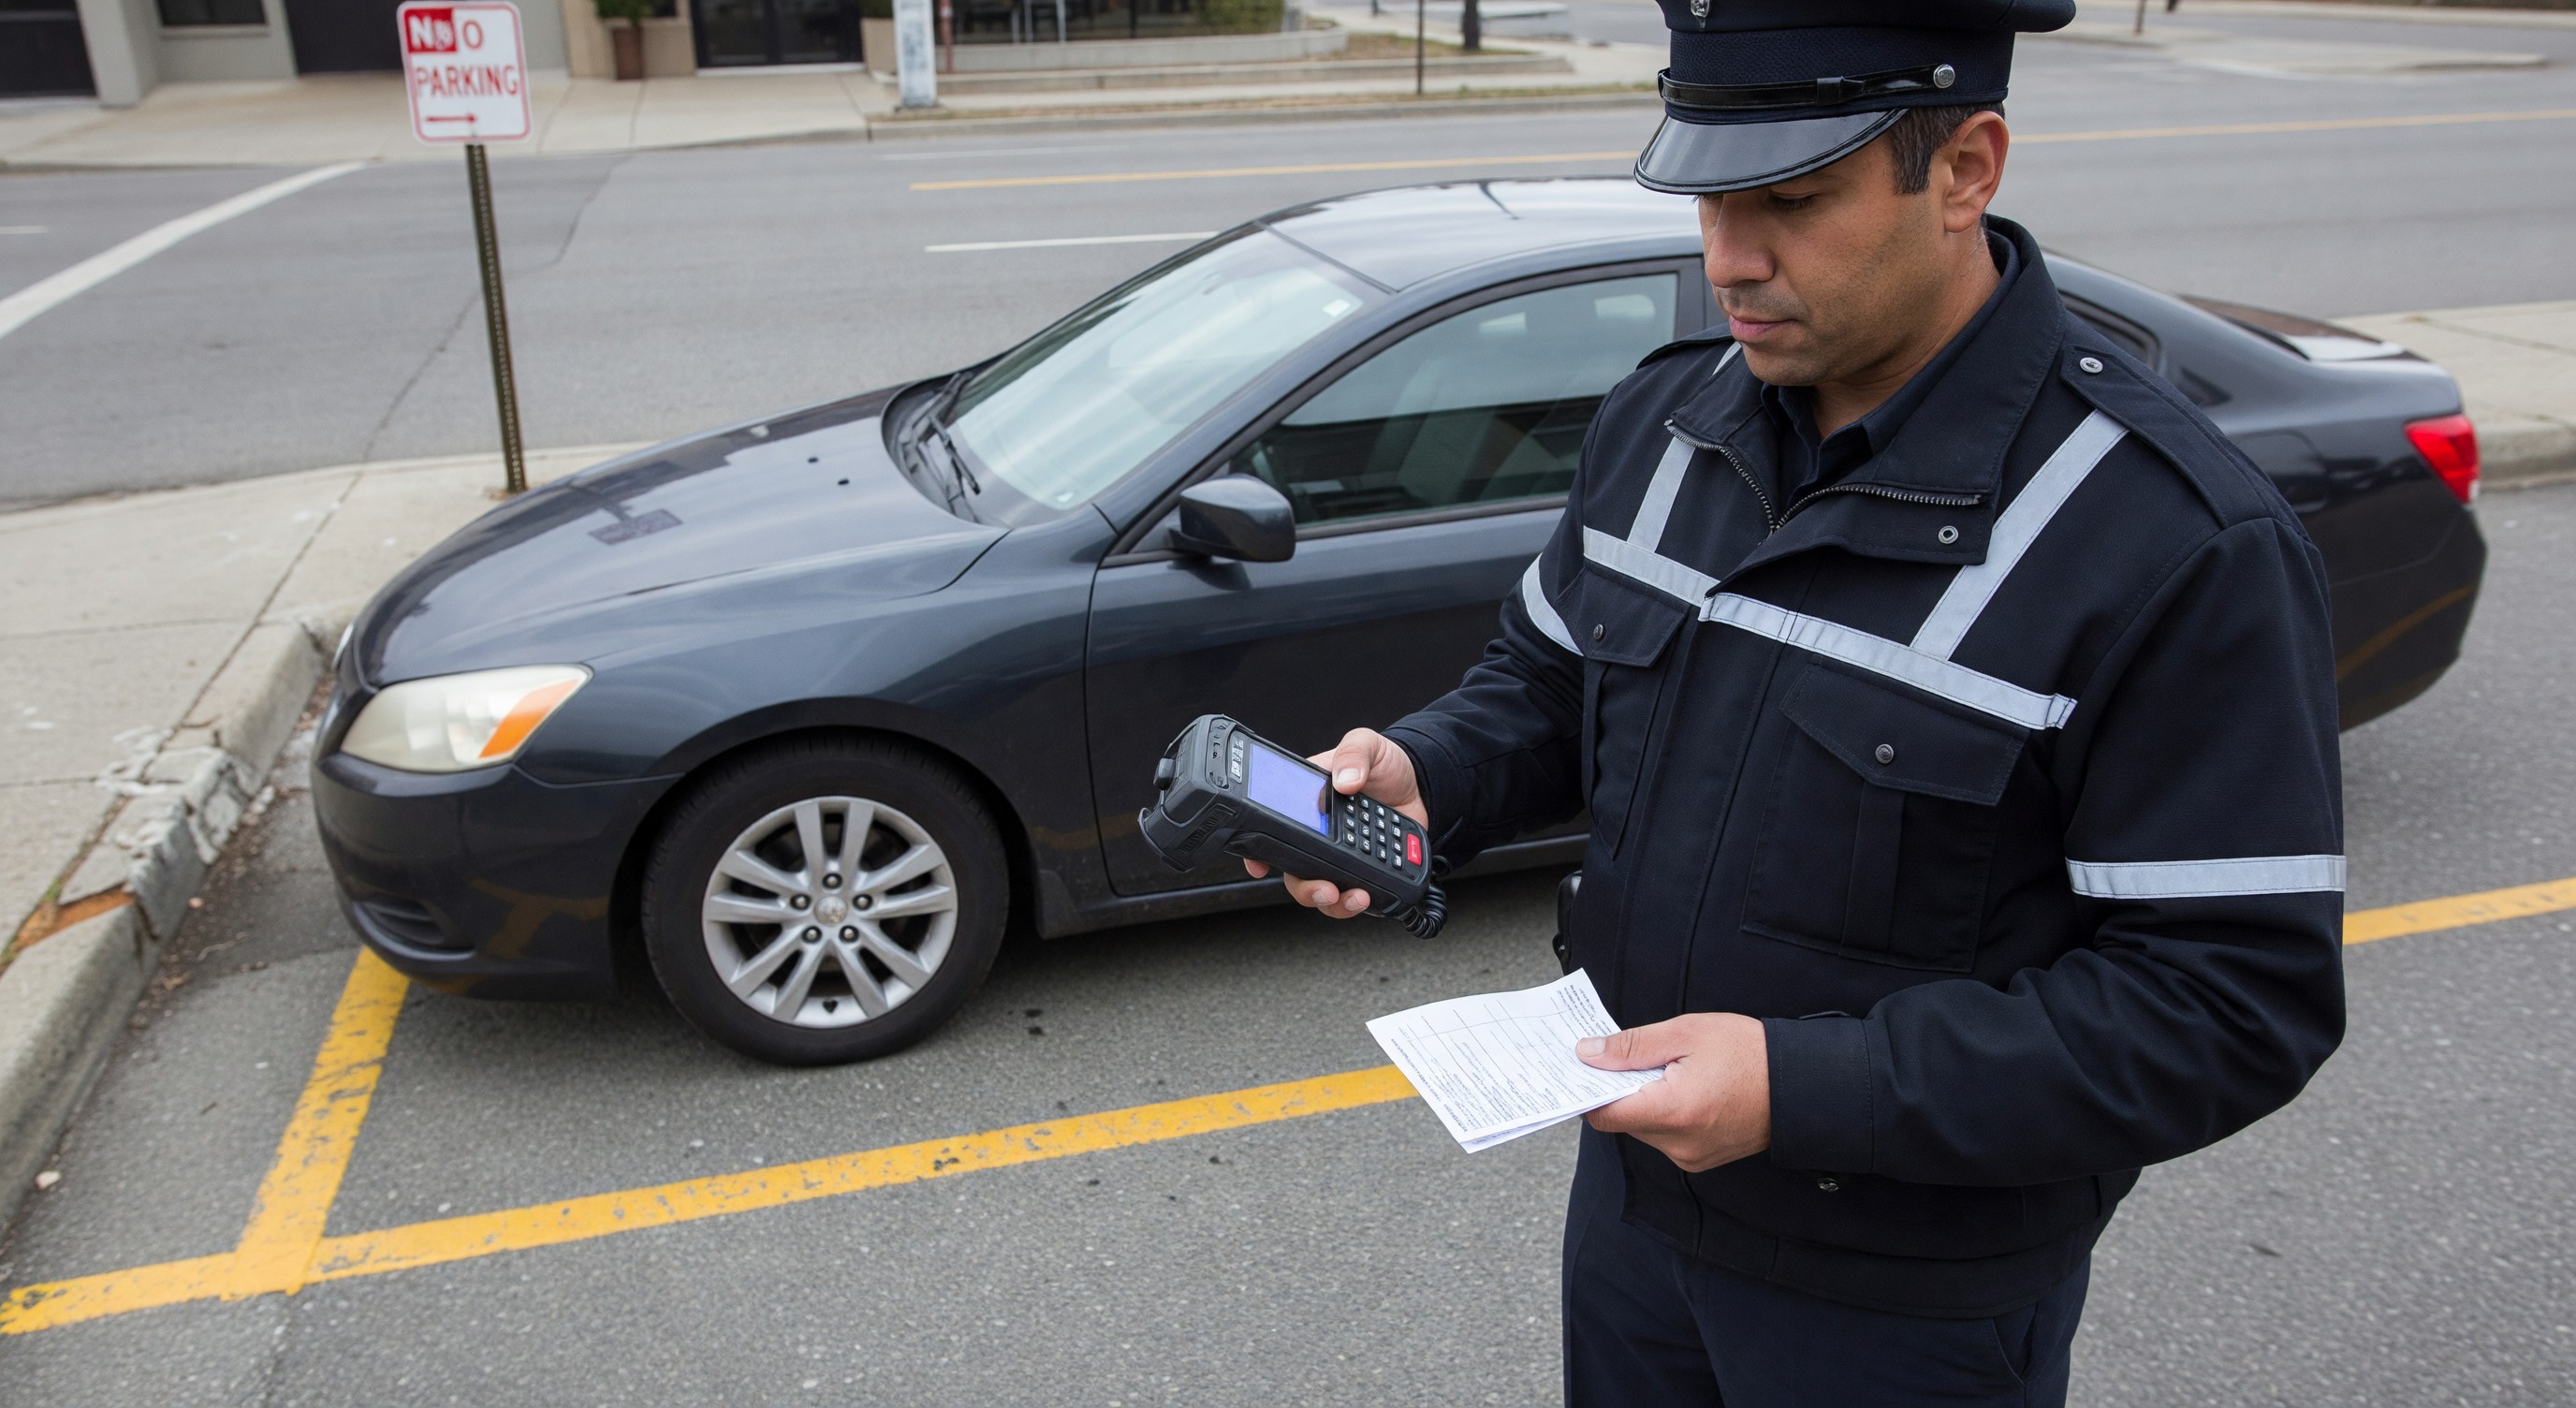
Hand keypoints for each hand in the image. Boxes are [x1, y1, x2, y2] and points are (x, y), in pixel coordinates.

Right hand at [1243, 727, 1428, 918]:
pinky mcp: (1365, 872)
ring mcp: (1342, 857)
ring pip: (1323, 893)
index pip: (1274, 830)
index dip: (1259, 852)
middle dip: (1305, 889)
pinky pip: (1353, 896)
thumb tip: (1345, 780)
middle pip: (1296, 873)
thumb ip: (1354, 754)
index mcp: (1308, 804)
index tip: (1259, 867)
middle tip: (1324, 888)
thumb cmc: (1386, 764)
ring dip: (1333, 903)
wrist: (1421, 784)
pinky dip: (1359, 904)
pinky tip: (1371, 895)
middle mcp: (1319, 836)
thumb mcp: (1367, 744)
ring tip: (1354, 897)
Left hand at [1578, 1013, 1771, 1172]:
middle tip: (1629, 1055)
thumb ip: (1632, 1046)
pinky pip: (1664, 1138)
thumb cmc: (1748, 1052)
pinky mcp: (1701, 1160)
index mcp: (1672, 1112)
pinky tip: (1681, 1088)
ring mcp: (1690, 1157)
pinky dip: (1662, 1114)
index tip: (1585, 1064)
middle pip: (1622, 1120)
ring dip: (1642, 1101)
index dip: (1588, 1088)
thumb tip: (1587, 1054)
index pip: (1604, 1113)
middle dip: (1618, 1089)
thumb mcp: (1686, 1033)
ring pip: (1642, 1129)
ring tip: (1666, 1069)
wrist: (1801, 1085)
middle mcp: (1678, 1144)